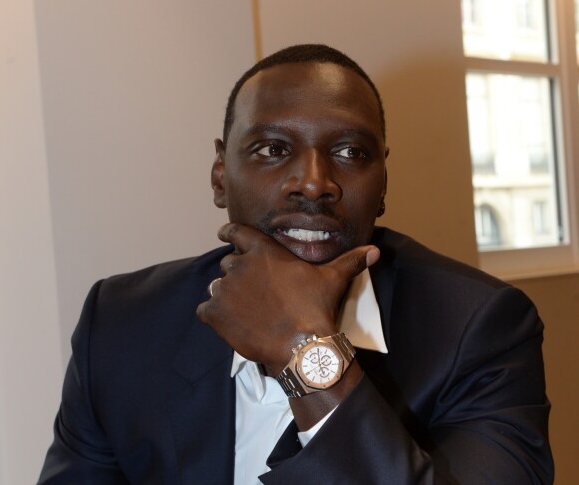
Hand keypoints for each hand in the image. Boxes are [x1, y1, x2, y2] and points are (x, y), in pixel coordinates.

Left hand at [196, 223, 379, 374]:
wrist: (302, 346)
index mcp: (263, 251)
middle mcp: (240, 265)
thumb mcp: (334, 279)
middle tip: (248, 288)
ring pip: (217, 286)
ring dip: (225, 294)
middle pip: (228, 262)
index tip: (222, 234)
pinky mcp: (215, 314)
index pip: (236, 231)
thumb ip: (350, 260)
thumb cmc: (316, 307)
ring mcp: (225, 289)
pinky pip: (205, 309)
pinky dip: (212, 315)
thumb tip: (375, 250)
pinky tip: (228, 322)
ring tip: (241, 308)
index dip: (228, 232)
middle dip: (236, 272)